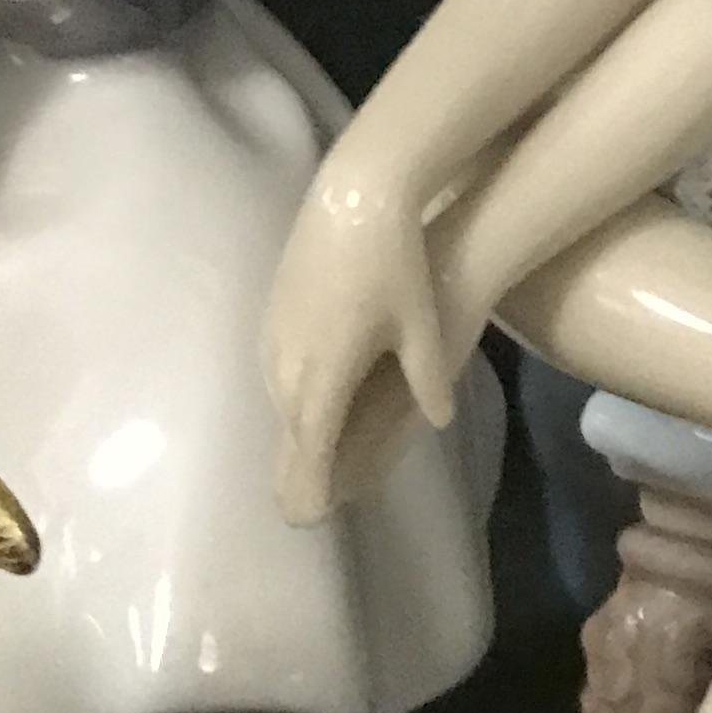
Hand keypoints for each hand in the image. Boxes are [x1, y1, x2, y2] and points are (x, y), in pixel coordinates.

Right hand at [264, 163, 460, 523]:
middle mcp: (289, 359)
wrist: (355, 195)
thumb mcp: (424, 325)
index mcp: (324, 371)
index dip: (310, 483)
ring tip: (307, 462)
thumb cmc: (396, 260)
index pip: (310, 446)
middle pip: (290, 429)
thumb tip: (438, 420)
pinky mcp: (273, 308)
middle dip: (299, 467)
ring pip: (279, 398)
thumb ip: (428, 378)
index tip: (311, 518)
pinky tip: (307, 398)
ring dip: (294, 429)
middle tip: (307, 506)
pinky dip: (291, 394)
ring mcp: (275, 332)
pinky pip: (276, 368)